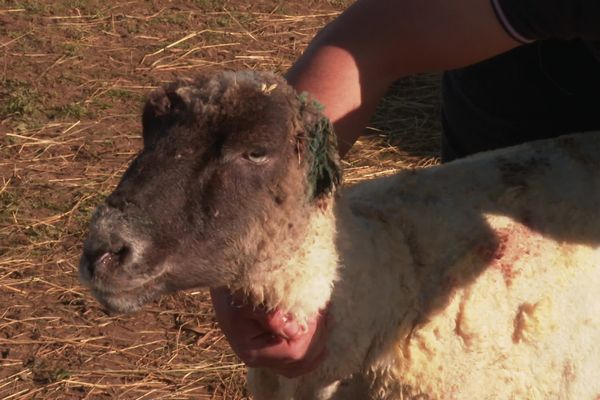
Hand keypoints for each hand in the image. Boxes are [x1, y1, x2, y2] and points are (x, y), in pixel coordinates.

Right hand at [210, 287, 329, 377]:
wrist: (220, 275)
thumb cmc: (234, 285)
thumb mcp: (248, 296)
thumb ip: (271, 316)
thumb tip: (295, 331)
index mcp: (253, 350)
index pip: (294, 352)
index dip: (311, 334)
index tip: (319, 311)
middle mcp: (257, 358)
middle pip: (300, 361)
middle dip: (317, 338)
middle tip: (324, 313)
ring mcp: (263, 355)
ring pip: (300, 362)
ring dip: (316, 342)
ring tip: (324, 319)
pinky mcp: (268, 346)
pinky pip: (295, 356)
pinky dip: (310, 345)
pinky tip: (318, 328)